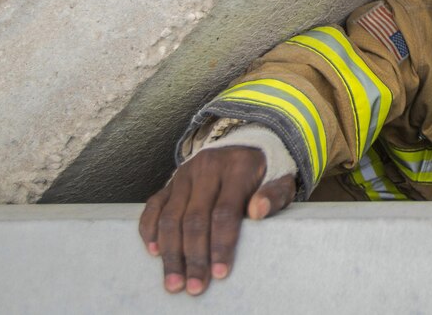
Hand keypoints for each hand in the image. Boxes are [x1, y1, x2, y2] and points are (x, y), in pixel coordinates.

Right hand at [138, 146, 295, 295]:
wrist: (247, 146)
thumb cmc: (266, 172)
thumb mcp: (281, 180)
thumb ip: (274, 195)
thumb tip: (259, 211)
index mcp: (237, 167)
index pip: (225, 211)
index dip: (221, 244)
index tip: (220, 273)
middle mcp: (207, 168)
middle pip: (195, 218)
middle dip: (194, 256)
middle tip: (195, 286)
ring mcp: (185, 174)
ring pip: (171, 216)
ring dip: (171, 253)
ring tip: (173, 281)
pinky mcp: (171, 181)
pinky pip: (154, 206)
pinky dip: (150, 229)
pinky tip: (154, 252)